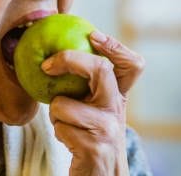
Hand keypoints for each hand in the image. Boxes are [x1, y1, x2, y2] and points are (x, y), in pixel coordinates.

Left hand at [41, 30, 144, 175]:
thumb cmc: (89, 137)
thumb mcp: (94, 110)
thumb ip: (85, 86)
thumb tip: (53, 55)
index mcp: (118, 96)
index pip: (132, 64)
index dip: (115, 45)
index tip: (92, 34)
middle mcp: (117, 109)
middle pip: (101, 69)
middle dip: (70, 60)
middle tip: (48, 65)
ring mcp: (108, 128)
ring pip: (63, 104)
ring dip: (55, 114)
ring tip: (65, 124)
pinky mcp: (94, 147)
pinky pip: (59, 127)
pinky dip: (57, 132)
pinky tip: (69, 140)